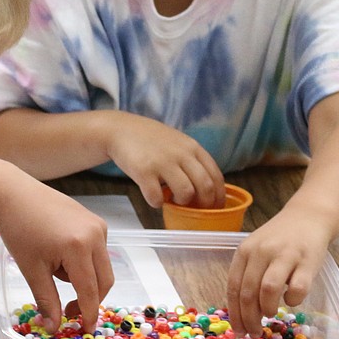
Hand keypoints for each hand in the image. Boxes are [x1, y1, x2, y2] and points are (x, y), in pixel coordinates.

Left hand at [0, 178, 113, 333]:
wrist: (14, 194)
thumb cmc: (19, 229)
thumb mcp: (31, 269)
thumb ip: (46, 300)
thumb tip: (54, 328)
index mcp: (79, 247)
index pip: (90, 290)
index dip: (89, 313)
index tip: (86, 331)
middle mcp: (95, 234)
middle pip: (104, 280)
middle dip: (90, 299)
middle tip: (69, 311)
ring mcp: (98, 225)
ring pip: (101, 266)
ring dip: (84, 278)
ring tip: (53, 270)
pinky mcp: (95, 220)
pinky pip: (97, 251)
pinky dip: (83, 262)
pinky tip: (59, 254)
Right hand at [102, 113, 224, 208]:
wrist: (120, 129)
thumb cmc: (150, 140)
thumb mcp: (178, 143)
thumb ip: (193, 160)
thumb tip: (208, 189)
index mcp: (192, 147)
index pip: (216, 176)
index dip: (219, 197)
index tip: (215, 208)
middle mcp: (181, 154)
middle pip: (205, 187)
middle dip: (204, 204)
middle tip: (195, 209)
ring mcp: (162, 162)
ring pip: (185, 193)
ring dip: (181, 203)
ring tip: (172, 199)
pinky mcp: (144, 172)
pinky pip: (157, 198)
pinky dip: (157, 203)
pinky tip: (153, 197)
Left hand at [226, 209, 329, 336]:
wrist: (308, 217)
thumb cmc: (279, 239)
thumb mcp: (257, 250)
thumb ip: (248, 273)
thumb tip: (242, 311)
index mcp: (245, 251)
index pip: (233, 287)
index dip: (235, 313)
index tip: (238, 331)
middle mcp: (261, 252)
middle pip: (248, 292)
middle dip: (249, 318)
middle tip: (254, 332)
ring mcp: (285, 255)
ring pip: (268, 289)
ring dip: (267, 309)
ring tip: (270, 313)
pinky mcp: (308, 261)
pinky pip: (297, 288)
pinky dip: (293, 300)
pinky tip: (292, 298)